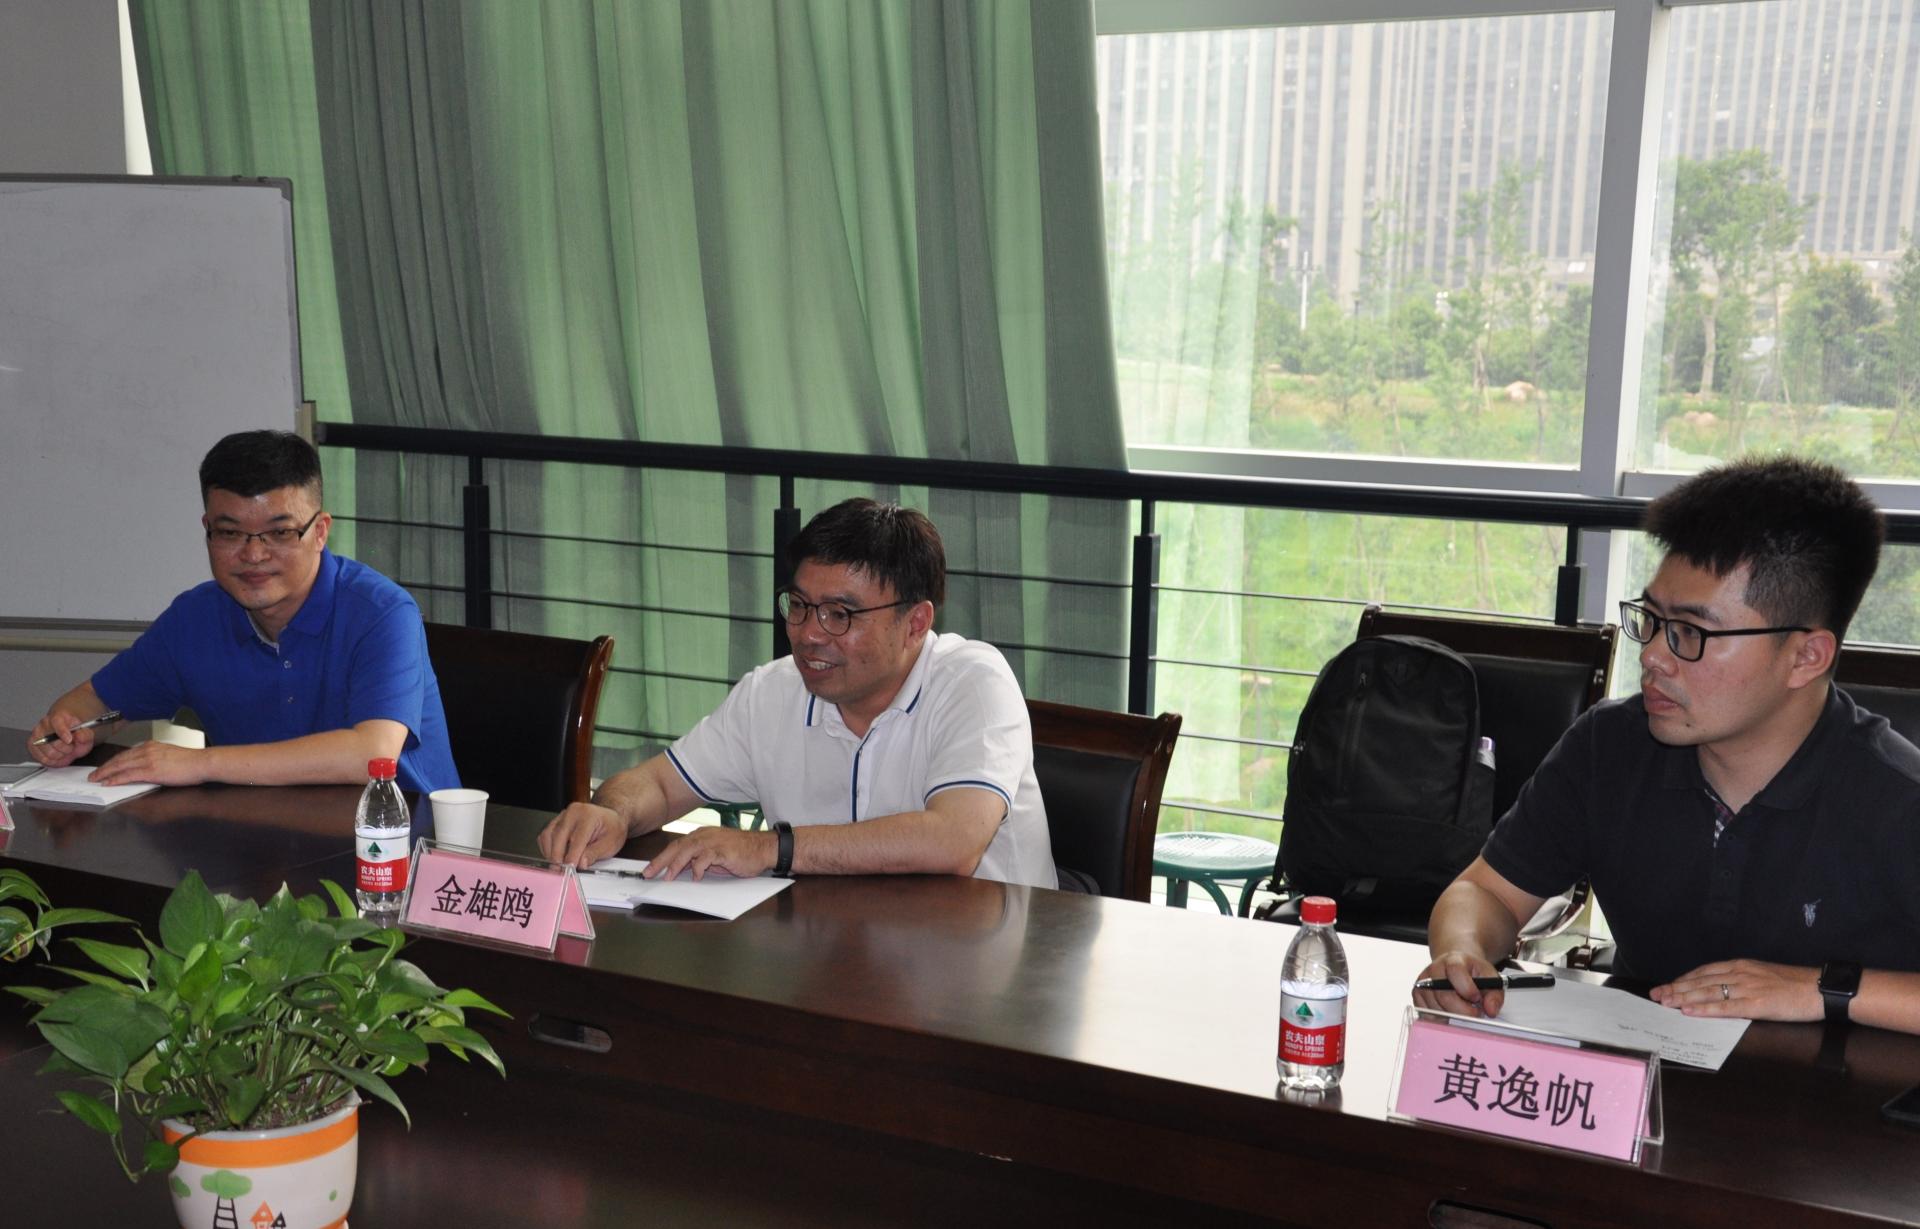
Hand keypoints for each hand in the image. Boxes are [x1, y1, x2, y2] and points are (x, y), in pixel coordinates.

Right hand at [28, 713, 95, 766]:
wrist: (68, 737)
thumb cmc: (75, 733)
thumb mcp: (86, 733)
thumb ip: (85, 734)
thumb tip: (79, 735)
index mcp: (58, 717)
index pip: (56, 722)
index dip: (62, 732)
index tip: (69, 740)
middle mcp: (44, 724)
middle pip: (52, 740)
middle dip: (66, 748)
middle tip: (72, 747)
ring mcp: (36, 735)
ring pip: (48, 752)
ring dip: (60, 755)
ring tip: (65, 751)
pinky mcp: (32, 745)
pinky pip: (41, 758)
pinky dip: (52, 760)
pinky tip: (58, 756)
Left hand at [86, 741, 206, 786]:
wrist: (202, 762)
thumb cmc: (191, 762)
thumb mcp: (170, 756)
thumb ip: (155, 759)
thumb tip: (145, 769)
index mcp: (152, 746)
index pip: (126, 753)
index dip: (113, 761)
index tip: (105, 767)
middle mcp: (147, 750)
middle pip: (119, 759)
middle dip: (104, 767)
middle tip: (93, 774)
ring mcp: (148, 760)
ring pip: (120, 766)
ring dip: (105, 773)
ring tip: (96, 779)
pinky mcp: (151, 770)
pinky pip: (128, 775)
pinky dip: (116, 779)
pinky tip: (108, 783)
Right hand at [537, 802, 630, 867]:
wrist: (611, 818)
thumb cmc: (612, 828)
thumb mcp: (610, 843)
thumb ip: (595, 853)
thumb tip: (581, 863)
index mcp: (588, 815)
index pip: (576, 839)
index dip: (571, 856)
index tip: (569, 869)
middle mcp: (573, 812)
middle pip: (558, 836)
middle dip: (558, 857)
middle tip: (560, 872)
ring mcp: (563, 816)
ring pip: (548, 835)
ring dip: (550, 853)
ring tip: (557, 867)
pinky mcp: (556, 821)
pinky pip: (545, 836)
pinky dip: (547, 848)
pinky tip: (554, 857)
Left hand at [645, 826, 775, 880]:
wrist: (764, 848)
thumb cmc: (742, 853)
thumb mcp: (716, 857)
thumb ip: (700, 861)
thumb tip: (683, 871)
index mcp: (702, 836)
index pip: (677, 846)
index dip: (662, 857)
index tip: (651, 869)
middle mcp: (705, 836)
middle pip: (678, 847)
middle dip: (661, 861)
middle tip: (649, 873)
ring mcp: (714, 841)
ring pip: (688, 850)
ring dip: (676, 865)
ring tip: (668, 877)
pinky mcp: (723, 850)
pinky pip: (706, 857)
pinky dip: (698, 867)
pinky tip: (696, 877)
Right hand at [1414, 950, 1506, 1017]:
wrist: (1454, 964)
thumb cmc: (1471, 971)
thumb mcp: (1489, 976)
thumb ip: (1495, 994)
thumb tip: (1490, 1010)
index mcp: (1453, 960)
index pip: (1455, 972)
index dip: (1467, 988)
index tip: (1477, 999)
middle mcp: (1434, 970)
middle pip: (1444, 995)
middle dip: (1462, 1010)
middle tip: (1475, 1013)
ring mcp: (1423, 982)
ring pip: (1436, 1008)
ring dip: (1452, 1015)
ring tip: (1462, 1008)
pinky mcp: (1417, 994)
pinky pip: (1427, 1014)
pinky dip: (1441, 1017)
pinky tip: (1450, 1011)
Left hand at [1651, 959, 1821, 1021]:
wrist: (1820, 988)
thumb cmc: (1795, 984)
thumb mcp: (1763, 976)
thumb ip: (1742, 980)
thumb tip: (1722, 989)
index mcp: (1741, 966)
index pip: (1704, 972)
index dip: (1683, 980)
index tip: (1667, 986)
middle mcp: (1740, 974)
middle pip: (1700, 981)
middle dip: (1676, 989)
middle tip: (1656, 996)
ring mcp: (1747, 988)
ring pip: (1708, 993)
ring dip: (1683, 998)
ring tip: (1665, 1003)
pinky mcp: (1756, 1004)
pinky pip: (1725, 1007)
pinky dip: (1705, 1009)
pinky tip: (1689, 1012)